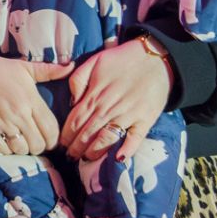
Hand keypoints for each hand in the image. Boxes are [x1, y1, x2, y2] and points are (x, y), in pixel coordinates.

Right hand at [0, 46, 73, 155]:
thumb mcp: (24, 67)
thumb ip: (49, 70)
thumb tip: (71, 66)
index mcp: (31, 98)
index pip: (51, 129)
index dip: (54, 140)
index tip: (50, 140)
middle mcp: (18, 111)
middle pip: (38, 143)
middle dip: (39, 147)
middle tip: (34, 142)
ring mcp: (1, 120)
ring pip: (21, 148)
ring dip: (23, 149)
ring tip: (21, 143)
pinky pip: (1, 148)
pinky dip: (6, 149)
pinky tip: (6, 142)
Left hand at [60, 38, 175, 161]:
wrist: (155, 57)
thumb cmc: (123, 60)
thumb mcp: (94, 62)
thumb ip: (78, 80)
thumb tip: (71, 103)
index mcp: (95, 95)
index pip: (75, 121)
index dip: (66, 136)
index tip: (61, 146)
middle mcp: (109, 108)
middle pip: (87, 133)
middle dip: (76, 148)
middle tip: (70, 158)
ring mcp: (128, 115)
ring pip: (106, 138)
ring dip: (94, 151)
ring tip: (86, 160)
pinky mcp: (146, 120)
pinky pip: (135, 138)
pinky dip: (127, 149)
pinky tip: (118, 159)